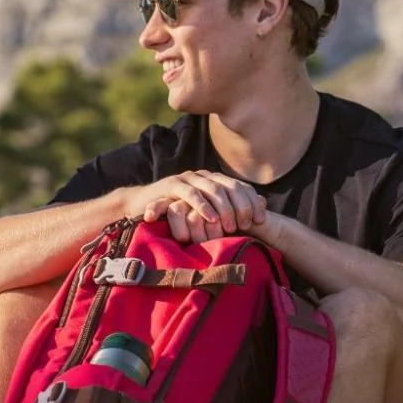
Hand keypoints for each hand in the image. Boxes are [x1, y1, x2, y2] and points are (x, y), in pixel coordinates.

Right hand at [123, 171, 266, 239]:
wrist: (141, 206)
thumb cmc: (176, 216)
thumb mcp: (205, 216)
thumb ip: (228, 214)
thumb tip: (261, 211)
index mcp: (214, 181)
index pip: (241, 187)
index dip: (252, 202)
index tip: (260, 221)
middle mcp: (203, 176)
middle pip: (230, 187)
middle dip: (241, 206)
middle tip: (246, 225)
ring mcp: (187, 178)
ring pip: (213, 189)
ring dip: (224, 208)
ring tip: (231, 225)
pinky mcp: (172, 185)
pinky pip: (191, 193)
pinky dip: (203, 206)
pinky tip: (211, 218)